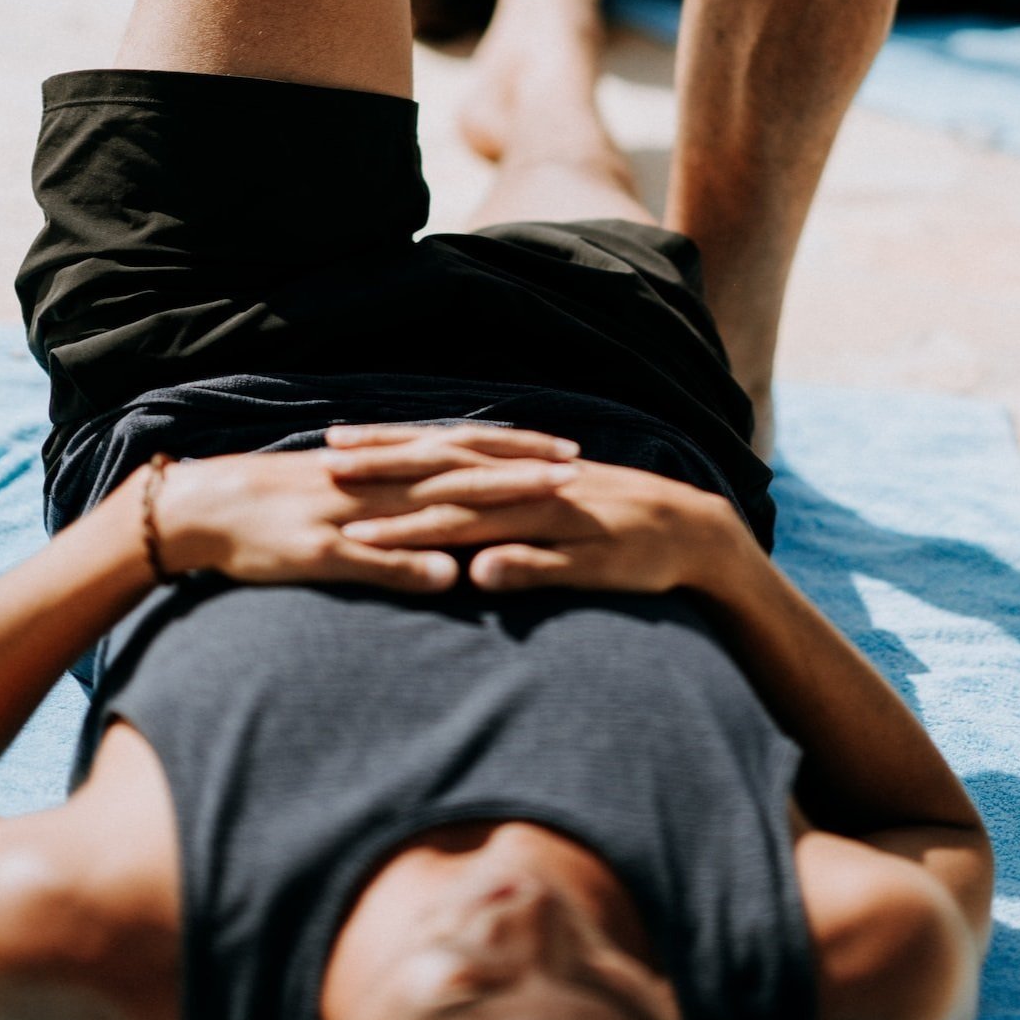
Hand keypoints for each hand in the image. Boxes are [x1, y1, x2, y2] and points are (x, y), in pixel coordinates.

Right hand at [152, 425, 580, 593]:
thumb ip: (397, 508)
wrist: (207, 507)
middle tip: (579, 464)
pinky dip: (412, 563)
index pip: (463, 450)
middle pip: (463, 468)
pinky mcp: (324, 549)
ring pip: (432, 505)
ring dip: (490, 502)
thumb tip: (448, 527)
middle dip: (523, 466)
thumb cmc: (278, 505)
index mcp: (385, 466)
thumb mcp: (346, 496)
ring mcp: (354, 513)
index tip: (569, 449)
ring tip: (543, 500)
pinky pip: (373, 557)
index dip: (517, 449)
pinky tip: (454, 575)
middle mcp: (379, 480)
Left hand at [328, 434, 740, 596]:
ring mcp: (555, 517)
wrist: (692, 532)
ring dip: (422, 527)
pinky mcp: (588, 553)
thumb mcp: (545, 513)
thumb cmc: (611, 527)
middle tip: (326, 468)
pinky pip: (543, 560)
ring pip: (480, 518)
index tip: (334, 444)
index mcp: (515, 471)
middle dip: (385, 471)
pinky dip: (511, 563)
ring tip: (365, 535)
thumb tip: (444, 518)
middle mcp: (527, 483)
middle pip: (445, 472)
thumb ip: (499, 514)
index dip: (388, 446)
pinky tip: (472, 576)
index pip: (440, 451)